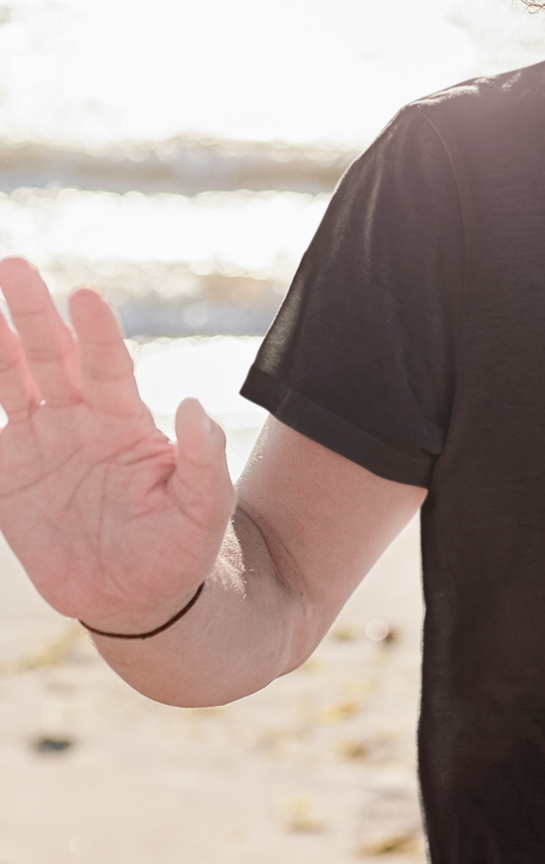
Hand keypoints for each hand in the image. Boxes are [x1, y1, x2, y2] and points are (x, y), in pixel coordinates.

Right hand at [0, 257, 234, 633]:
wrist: (139, 598)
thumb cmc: (181, 548)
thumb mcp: (205, 508)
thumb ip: (204, 459)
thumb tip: (196, 405)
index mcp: (126, 421)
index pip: (108, 364)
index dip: (96, 332)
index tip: (87, 298)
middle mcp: (80, 420)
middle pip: (51, 355)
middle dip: (31, 312)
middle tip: (14, 266)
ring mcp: (40, 444)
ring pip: (10, 380)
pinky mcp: (9, 476)